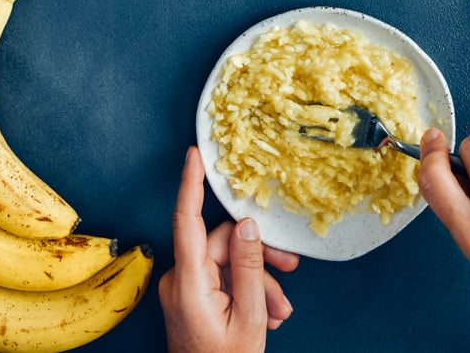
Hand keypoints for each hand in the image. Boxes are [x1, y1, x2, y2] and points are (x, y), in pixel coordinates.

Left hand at [159, 146, 298, 352]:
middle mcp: (179, 279)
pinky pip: (220, 276)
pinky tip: (267, 310)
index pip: (187, 219)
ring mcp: (182, 289)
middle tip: (290, 269)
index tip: (194, 153)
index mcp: (188, 282)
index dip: (191, 182)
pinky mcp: (189, 296)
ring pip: (226, 261)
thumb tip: (246, 223)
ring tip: (280, 308)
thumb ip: (249, 266)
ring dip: (258, 279)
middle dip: (259, 254)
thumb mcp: (250, 316)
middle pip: (222, 243)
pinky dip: (245, 288)